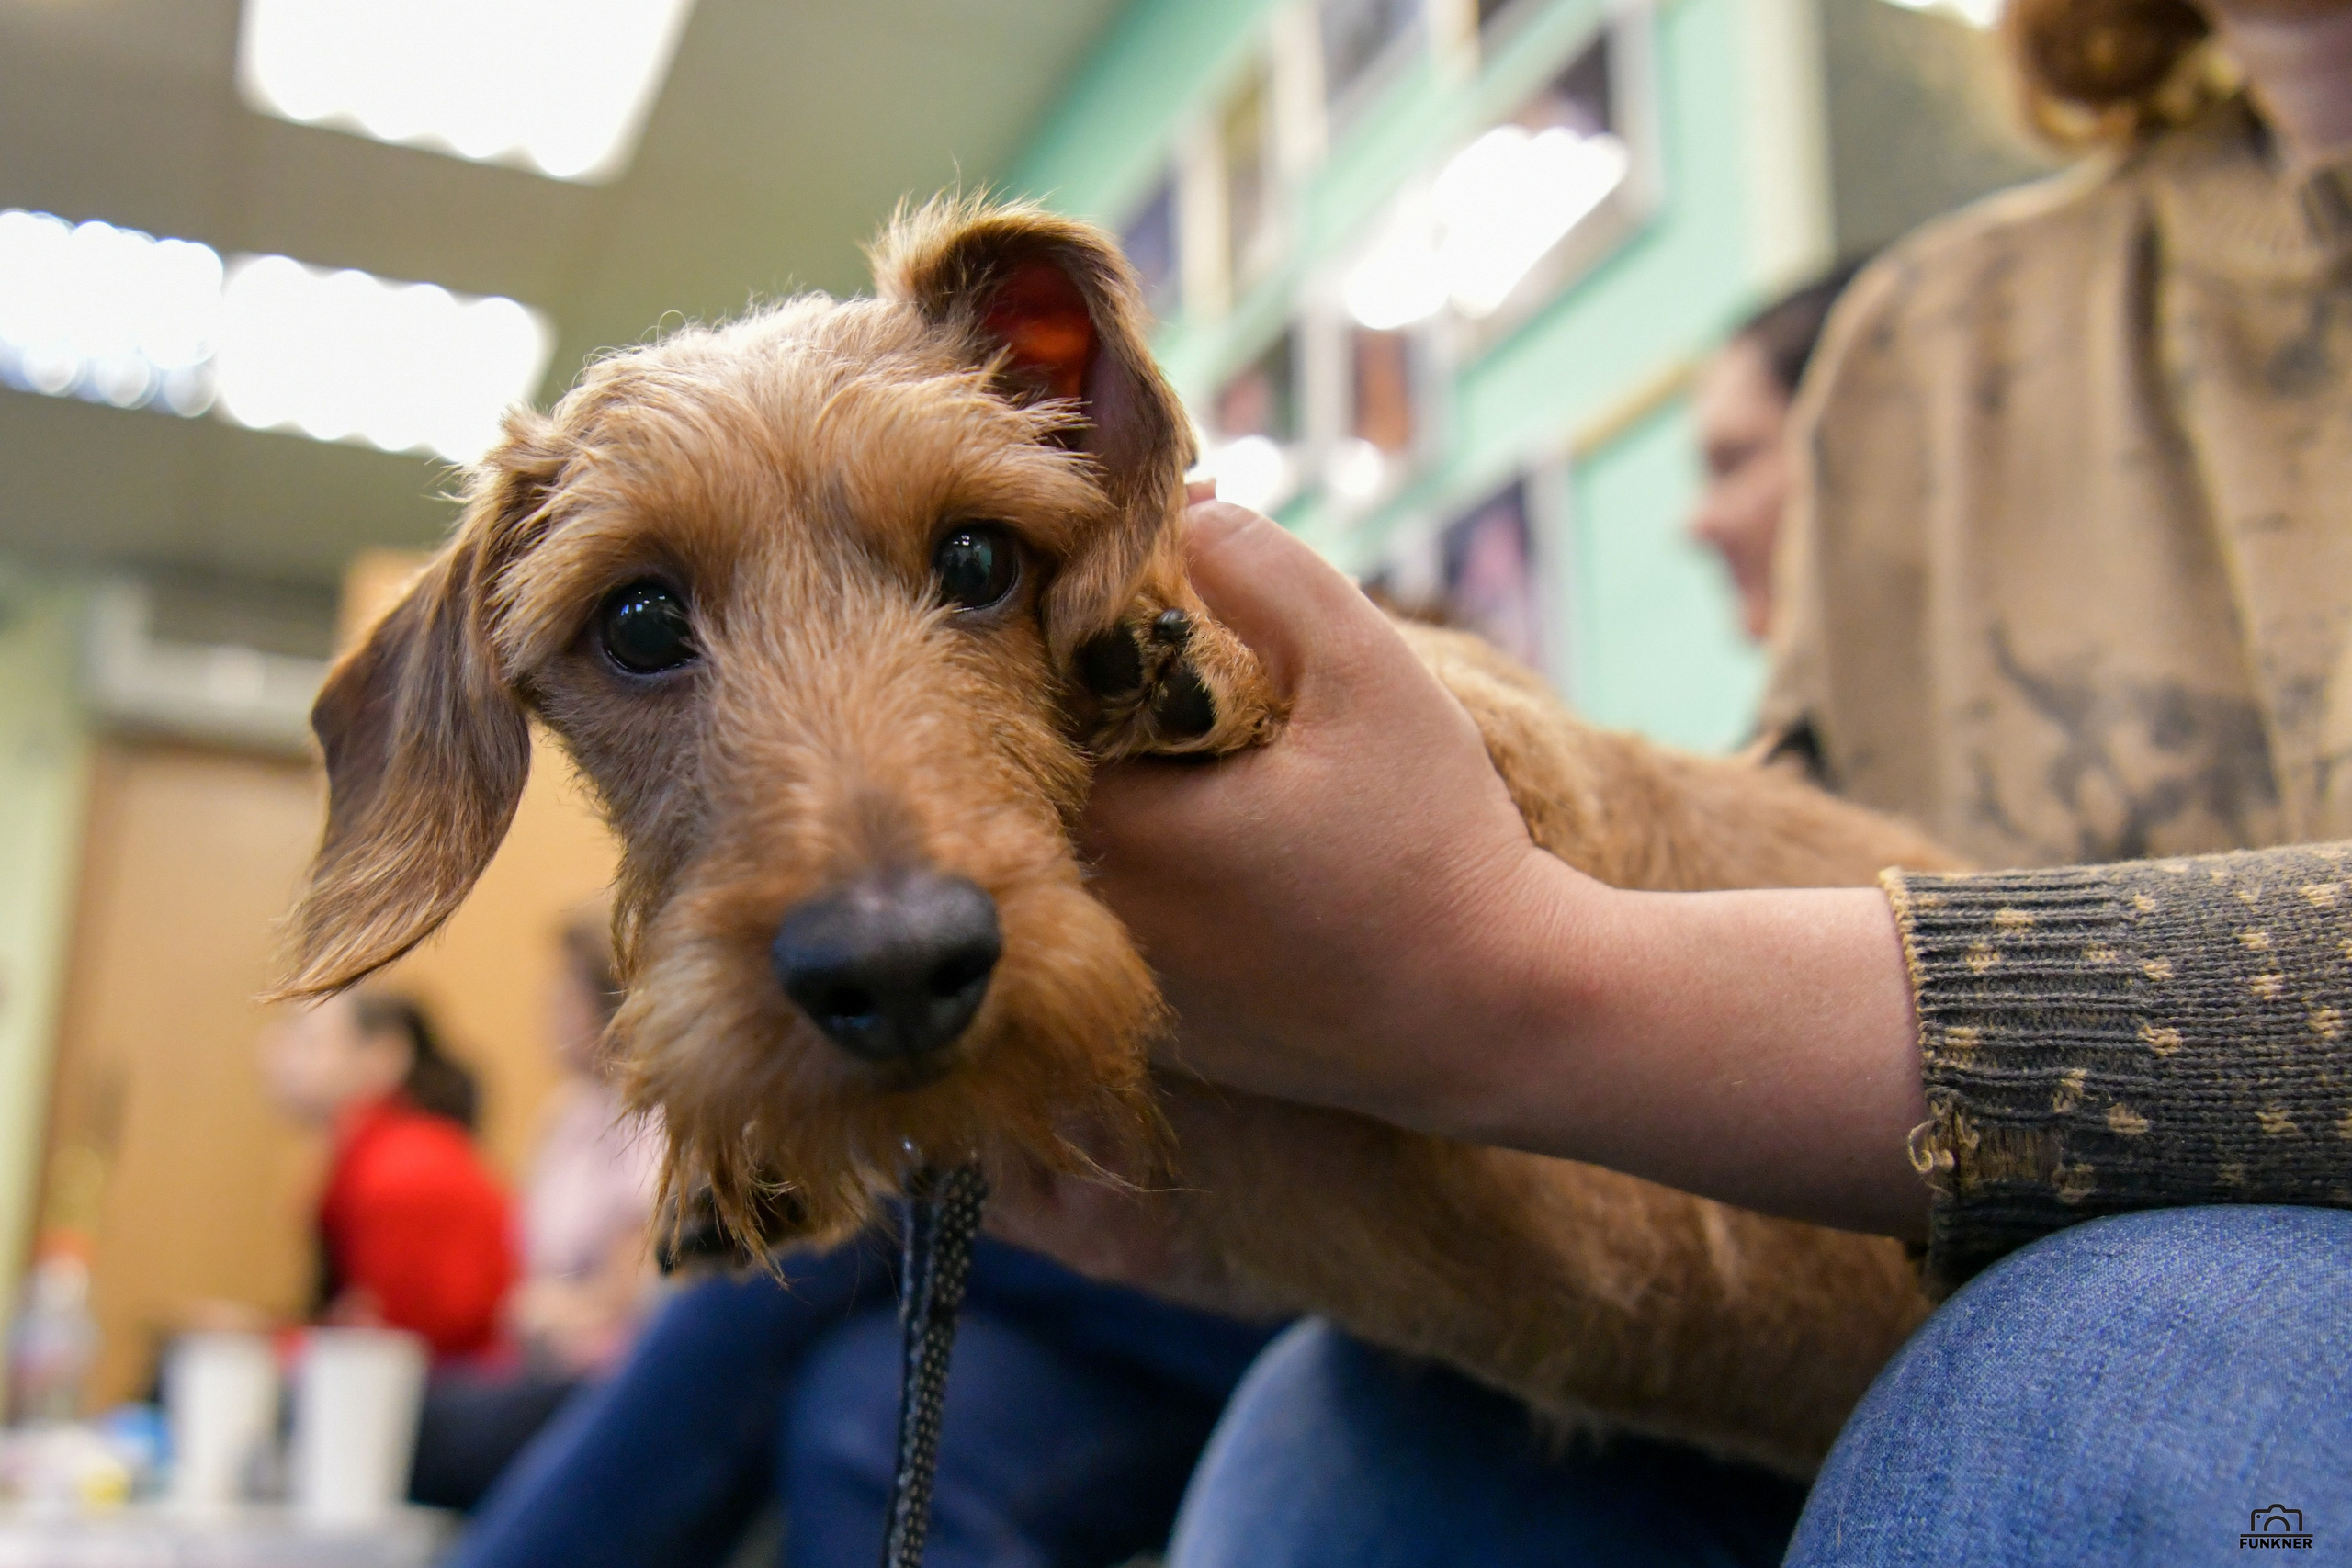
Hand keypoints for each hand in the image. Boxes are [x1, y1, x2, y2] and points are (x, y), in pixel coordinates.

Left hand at [1081, 500, 1583, 1137]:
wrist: (1505, 1018)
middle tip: (1161, 669)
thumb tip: (1186, 513)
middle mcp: (1102, 922)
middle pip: (1044, 789)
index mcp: (1126, 829)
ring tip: (1197, 753)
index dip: (1068, 640)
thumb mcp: (1368, 672)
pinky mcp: (1171, 1032)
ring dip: (1121, 798)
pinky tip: (1230, 849)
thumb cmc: (1438, 843)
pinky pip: (1128, 929)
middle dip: (1092, 717)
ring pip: (1084, 862)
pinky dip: (1157, 878)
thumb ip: (1268, 573)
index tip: (1124, 604)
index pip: (1029, 706)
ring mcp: (1129, 989)